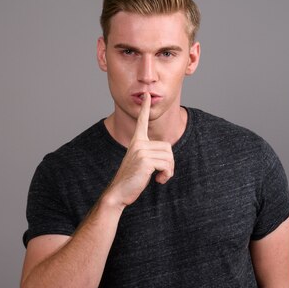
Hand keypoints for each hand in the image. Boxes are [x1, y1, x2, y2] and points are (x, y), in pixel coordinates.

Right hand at [106, 93, 174, 207]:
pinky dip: (167, 174)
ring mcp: (141, 151)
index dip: (145, 108)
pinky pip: (167, 164)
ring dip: (169, 170)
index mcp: (136, 142)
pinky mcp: (145, 160)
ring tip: (159, 177)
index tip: (146, 95)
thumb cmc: (131, 179)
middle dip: (169, 163)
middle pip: (167, 147)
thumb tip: (167, 156)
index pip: (141, 122)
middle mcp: (138, 143)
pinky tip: (158, 180)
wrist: (119, 192)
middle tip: (161, 173)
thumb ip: (151, 154)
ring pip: (169, 156)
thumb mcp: (141, 163)